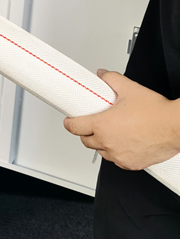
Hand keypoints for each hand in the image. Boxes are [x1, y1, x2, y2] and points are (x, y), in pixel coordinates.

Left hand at [63, 69, 179, 169]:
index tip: (69, 121)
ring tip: (111, 132)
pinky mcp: (130, 164)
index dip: (69, 123)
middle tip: (93, 124)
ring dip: (101, 143)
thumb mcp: (130, 89)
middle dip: (86, 132)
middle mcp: (108, 142)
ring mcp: (118, 155)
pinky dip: (116, 153)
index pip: (75, 127)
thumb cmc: (156, 112)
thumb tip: (102, 74)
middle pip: (86, 140)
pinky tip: (123, 143)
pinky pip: (116, 160)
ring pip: (100, 151)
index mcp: (102, 125)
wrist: (176, 127)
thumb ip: (111, 79)